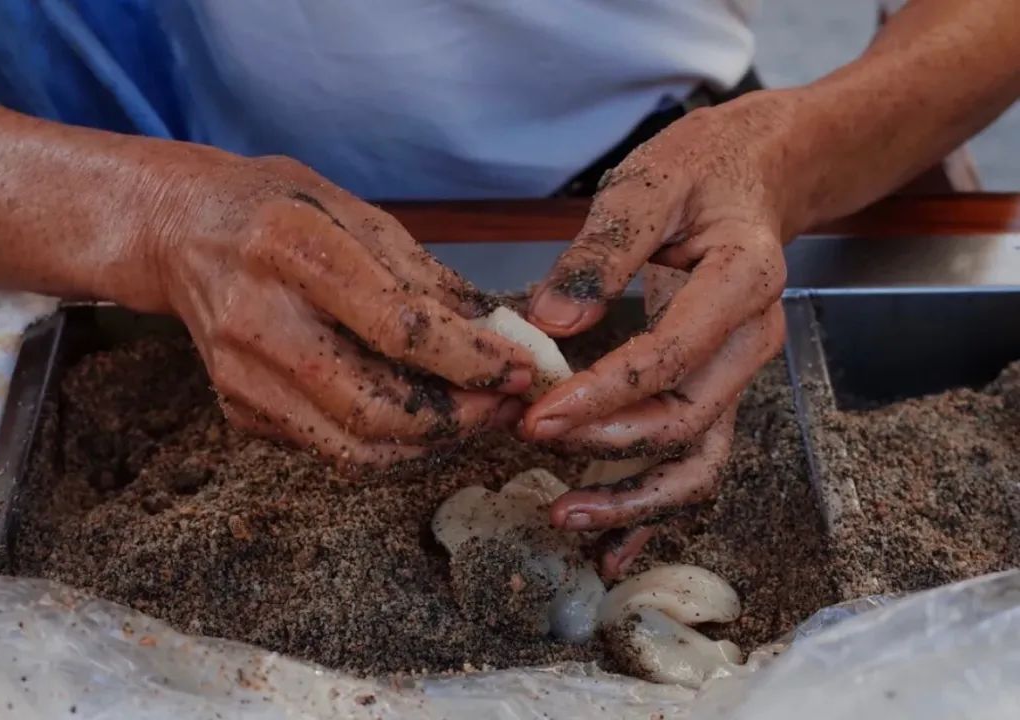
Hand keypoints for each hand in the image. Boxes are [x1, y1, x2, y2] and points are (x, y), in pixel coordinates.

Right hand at [153, 155, 532, 466]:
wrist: (182, 231)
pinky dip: (387, 442)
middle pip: (375, 408)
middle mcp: (258, 321)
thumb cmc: (278, 209)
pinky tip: (418, 415)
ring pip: (354, 447)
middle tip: (505, 405)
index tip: (520, 369)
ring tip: (473, 417)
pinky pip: (330, 446)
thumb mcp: (354, 211)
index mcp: (292, 250)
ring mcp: (241, 376)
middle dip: (458, 419)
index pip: (397, 328)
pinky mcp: (238, 410)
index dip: (470, 361)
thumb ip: (424, 274)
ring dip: (429, 444)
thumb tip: (494, 332)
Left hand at [520, 93, 792, 566]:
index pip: (671, 356)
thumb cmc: (699, 171)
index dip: (603, 394)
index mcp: (744, 280)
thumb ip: (601, 252)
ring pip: (699, 459)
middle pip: (687, 418)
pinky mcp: (719, 390)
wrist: (755, 177)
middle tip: (530, 438)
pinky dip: (654, 508)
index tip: (537, 412)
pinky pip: (694, 462)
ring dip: (634, 498)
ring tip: (564, 517)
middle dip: (606, 443)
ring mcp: (740, 373)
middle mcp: (752, 339)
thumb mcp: (646, 186)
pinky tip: (608, 547)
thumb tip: (548, 321)